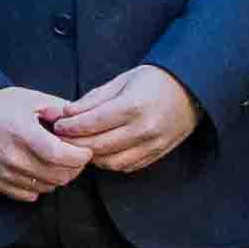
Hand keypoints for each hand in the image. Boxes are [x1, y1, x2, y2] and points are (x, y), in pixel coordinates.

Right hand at [0, 86, 92, 201]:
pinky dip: (40, 186)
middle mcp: (13, 157)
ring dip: (58, 177)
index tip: (85, 151)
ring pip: (47, 187)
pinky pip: (30, 195)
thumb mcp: (31, 98)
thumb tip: (84, 120)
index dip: (80, 157)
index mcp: (23, 134)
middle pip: (57, 175)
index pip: (60, 156)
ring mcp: (5, 173)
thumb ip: (59, 109)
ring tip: (57, 162)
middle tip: (75, 156)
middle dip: (74, 168)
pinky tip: (39, 170)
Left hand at [46, 64, 202, 176]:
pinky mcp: (157, 154)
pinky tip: (101, 152)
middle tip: (60, 139)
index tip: (57, 125)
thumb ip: (93, 99)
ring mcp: (152, 145)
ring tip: (79, 146)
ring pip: (110, 161)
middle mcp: (144, 129)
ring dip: (91, 156)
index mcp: (133, 106)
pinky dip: (109, 162)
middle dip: (74, 144)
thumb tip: (66, 112)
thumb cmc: (154, 80)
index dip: (70, 127)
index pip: (92, 123)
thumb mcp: (122, 80)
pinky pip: (126, 166)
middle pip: (98, 145)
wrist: (191, 90)